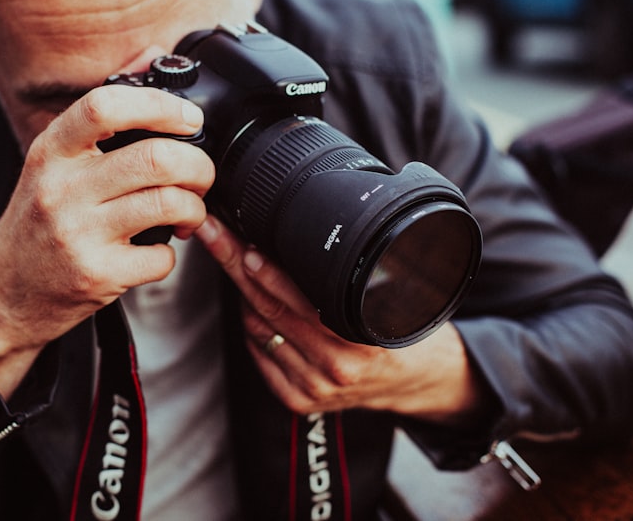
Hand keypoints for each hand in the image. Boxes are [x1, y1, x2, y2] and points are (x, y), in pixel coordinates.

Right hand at [0, 82, 214, 396]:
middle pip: (154, 158)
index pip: (104, 106)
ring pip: (168, 204)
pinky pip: (162, 256)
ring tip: (187, 211)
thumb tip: (148, 57)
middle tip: (200, 174)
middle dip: (197, 165)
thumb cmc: (39, 220)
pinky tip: (158, 248)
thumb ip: (99, 118)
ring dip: (194, 207)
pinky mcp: (96, 274)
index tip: (188, 116)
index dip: (158, 105)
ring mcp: (78, 234)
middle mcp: (61, 189)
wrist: (8, 289)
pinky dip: (173, 253)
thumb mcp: (53, 162)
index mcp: (51, 151)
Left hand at [196, 215, 488, 425]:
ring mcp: (313, 387)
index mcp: (360, 338)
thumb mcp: (387, 295)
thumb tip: (306, 234)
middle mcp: (334, 366)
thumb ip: (348, 274)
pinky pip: (258, 351)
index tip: (244, 245)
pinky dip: (252, 324)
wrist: (417, 380)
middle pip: (267, 308)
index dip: (267, 270)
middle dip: (235, 266)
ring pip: (257, 328)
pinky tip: (256, 303)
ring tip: (240, 261)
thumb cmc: (400, 327)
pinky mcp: (298, 399)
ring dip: (244, 294)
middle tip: (215, 235)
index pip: (299, 299)